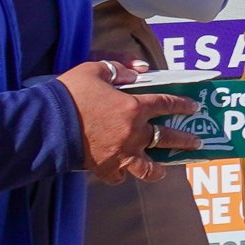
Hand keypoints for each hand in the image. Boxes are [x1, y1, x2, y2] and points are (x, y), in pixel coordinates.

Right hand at [58, 60, 192, 182]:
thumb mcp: (95, 70)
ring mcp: (121, 154)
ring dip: (158, 169)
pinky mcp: (105, 169)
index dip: (182, 104)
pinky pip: (119, 176)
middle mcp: (134, 133)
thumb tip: (139, 70)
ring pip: (148, 167)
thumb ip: (120, 68)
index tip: (194, 107)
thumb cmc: (70, 94)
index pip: (166, 104)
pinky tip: (122, 172)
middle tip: (196, 142)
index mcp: (134, 108)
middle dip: (185, 140)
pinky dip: (121, 174)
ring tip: (163, 170)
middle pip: (167, 138)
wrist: (47, 124)